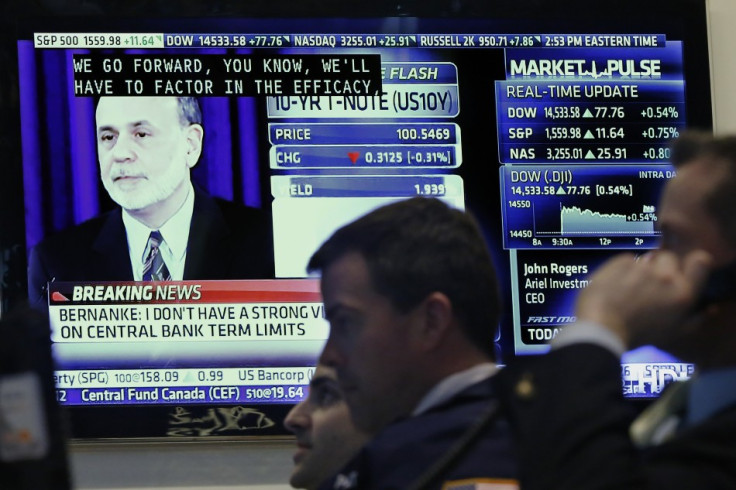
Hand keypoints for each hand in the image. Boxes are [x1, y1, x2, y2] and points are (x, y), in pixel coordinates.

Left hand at [575, 250, 711, 348]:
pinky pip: (625, 260)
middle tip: (648, 285)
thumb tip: (710, 309)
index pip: (700, 262)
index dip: (693, 262)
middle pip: (668, 257)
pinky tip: (614, 285)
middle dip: (661, 267)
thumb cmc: (638, 335)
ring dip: (639, 270)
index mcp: (683, 293)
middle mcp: (665, 277)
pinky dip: (621, 269)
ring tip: (628, 289)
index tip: (683, 269)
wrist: (602, 330)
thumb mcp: (673, 333)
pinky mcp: (619, 262)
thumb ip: (694, 319)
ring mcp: (641, 268)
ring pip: (645, 259)